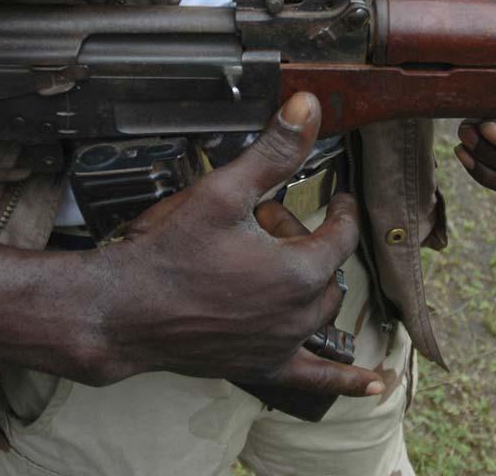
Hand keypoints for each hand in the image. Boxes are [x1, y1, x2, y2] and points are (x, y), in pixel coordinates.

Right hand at [76, 93, 383, 396]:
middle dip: (307, 243)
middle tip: (268, 224)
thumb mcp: (223, 190)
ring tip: (275, 264)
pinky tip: (373, 388)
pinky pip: (313, 380)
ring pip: (321, 312)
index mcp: (299, 270)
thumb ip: (273, 151)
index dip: (340, 210)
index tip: (338, 198)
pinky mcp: (259, 366)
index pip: (340, 234)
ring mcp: (280, 344)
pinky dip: (344, 383)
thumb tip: (307, 106)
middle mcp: (298, 313)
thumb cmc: (168, 253)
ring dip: (311, 287)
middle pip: (327, 271)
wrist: (122, 311)